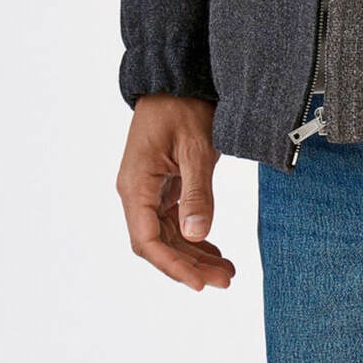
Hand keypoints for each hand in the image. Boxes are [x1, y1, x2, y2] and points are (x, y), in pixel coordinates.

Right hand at [117, 94, 235, 291]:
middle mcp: (136, 192)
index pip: (147, 241)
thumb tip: (197, 234)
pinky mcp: (163, 187)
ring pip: (169, 236)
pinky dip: (195, 238)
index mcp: (135, 185)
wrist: (176, 79)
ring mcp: (149, 191)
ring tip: (227, 272)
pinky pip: (175, 221)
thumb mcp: (195, 148)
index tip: (199, 283)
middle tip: (225, 280)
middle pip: (159, 244)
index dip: (172, 266)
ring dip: (194, 256)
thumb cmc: (183, 107)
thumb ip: (197, 193)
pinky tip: (214, 252)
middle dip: (189, 265)